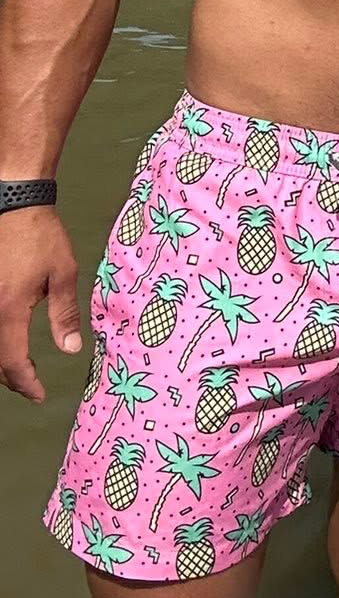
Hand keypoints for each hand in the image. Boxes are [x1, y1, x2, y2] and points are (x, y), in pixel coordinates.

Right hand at [0, 206, 80, 402]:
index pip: (13, 363)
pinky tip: (7, 341)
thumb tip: (71, 349)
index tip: (40, 394)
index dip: (26, 384)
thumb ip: (65, 314)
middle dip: (12, 377)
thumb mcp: (63, 274)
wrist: (13, 203)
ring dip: (1, 361)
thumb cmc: (41, 236)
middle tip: (31, 385)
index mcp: (9, 310)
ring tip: (20, 369)